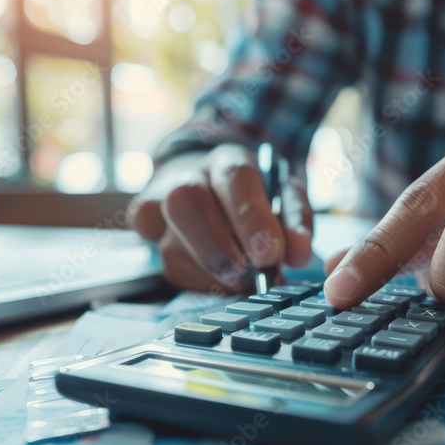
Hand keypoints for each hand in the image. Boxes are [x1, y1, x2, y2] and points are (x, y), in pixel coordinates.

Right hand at [130, 144, 313, 292]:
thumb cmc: (255, 196)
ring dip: (212, 275)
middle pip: (186, 203)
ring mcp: (159, 203)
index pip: (234, 179)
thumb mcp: (285, 199)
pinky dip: (197, 281)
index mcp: (228, 161)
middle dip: (221, 251)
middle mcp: (187, 176)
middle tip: (252, 278)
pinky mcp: (146, 232)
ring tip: (243, 283)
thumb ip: (296, 222)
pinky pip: (165, 266)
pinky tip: (219, 280)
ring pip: (171, 245)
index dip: (252, 219)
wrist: (209, 184)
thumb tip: (299, 254)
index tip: (271, 255)